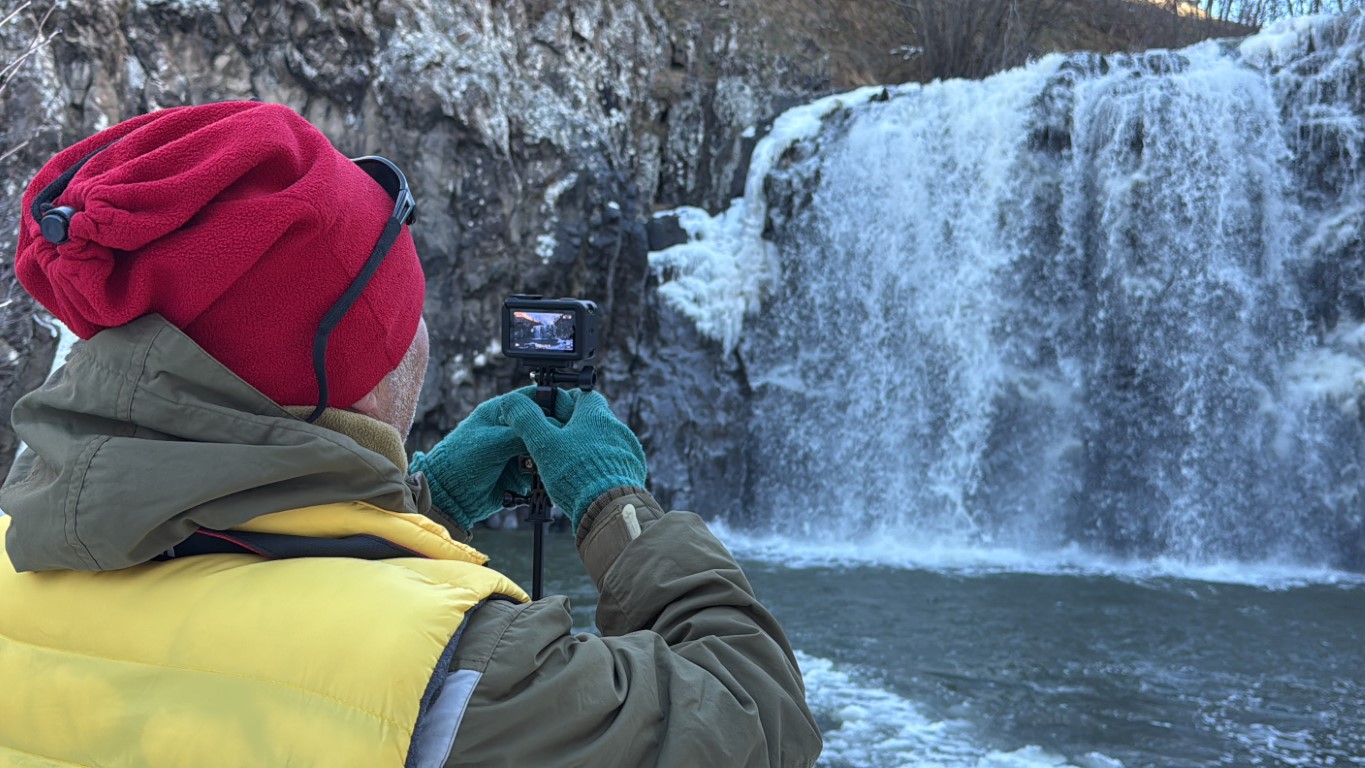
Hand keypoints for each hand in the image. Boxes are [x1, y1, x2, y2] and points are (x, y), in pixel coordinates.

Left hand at [411, 387, 574, 529]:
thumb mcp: (495, 442)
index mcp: (503, 411)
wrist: (449, 497)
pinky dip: (543, 478)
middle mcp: (512, 429)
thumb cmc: (460, 462)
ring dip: (548, 458)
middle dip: (554, 435)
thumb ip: (525, 434)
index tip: (570, 413)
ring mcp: (517, 451)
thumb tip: (555, 431)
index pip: (536, 398)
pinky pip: (541, 473)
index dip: (555, 402)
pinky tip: (540, 482)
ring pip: (546, 450)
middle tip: (559, 444)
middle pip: (546, 425)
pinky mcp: (521, 474)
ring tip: (544, 466)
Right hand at [500, 390, 646, 529]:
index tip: (554, 410)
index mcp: (596, 414)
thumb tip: (512, 401)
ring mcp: (628, 449)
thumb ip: (527, 420)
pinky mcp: (633, 469)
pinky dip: (602, 465)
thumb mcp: (543, 444)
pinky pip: (616, 460)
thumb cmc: (576, 474)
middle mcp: (617, 427)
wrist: (610, 507)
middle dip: (576, 427)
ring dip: (589, 448)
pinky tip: (588, 477)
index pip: (583, 394)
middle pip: (594, 418)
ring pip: (604, 441)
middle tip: (558, 442)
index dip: (566, 400)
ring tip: (571, 463)